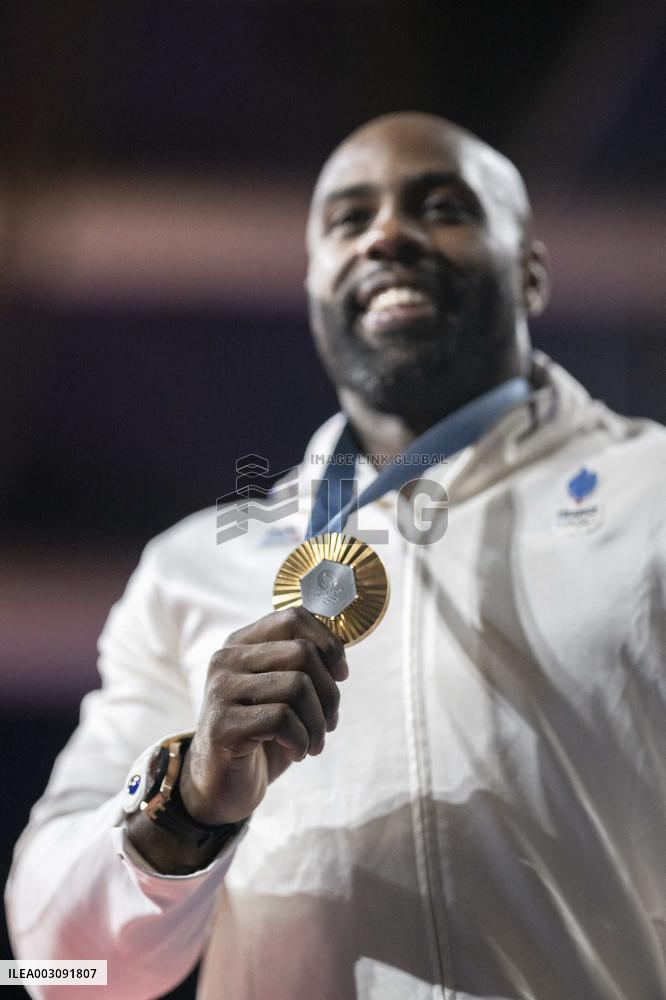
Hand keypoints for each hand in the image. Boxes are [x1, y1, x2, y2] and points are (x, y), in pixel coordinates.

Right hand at [179, 606, 347, 824]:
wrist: (221, 785)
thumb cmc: (261, 735)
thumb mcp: (283, 693)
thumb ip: (303, 666)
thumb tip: (339, 656)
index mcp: (242, 643)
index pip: (294, 617)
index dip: (329, 644)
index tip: (340, 676)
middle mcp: (226, 659)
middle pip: (303, 653)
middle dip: (329, 694)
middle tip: (327, 724)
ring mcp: (220, 691)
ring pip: (297, 686)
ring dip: (318, 724)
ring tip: (312, 743)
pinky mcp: (222, 725)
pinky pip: (283, 719)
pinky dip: (301, 740)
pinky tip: (296, 752)